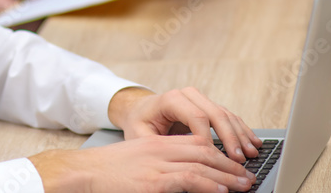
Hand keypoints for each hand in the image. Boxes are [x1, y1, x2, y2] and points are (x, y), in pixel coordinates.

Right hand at [29, 136, 255, 192]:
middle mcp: (160, 149)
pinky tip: (221, 190)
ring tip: (244, 185)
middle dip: (230, 165)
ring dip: (227, 176)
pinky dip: (208, 184)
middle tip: (248, 177)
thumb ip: (160, 166)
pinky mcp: (153, 181)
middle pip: (205, 152)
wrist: (83, 172)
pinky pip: (188, 179)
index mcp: (157, 143)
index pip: (197, 143)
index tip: (236, 166)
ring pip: (202, 165)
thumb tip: (184, 177)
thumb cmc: (107, 172)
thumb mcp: (137, 161)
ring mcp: (157, 164)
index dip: (220, 154)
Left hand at [108, 87, 260, 163]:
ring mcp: (200, 99)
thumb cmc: (139, 124)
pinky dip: (242, 130)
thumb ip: (159, 146)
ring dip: (240, 135)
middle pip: (215, 114)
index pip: (196, 117)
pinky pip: (229, 117)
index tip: (216, 159)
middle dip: (230, 138)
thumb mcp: (141, 135)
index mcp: (170, 99)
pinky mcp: (208, 107)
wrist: (140, 110)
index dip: (208, 140)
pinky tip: (253, 142)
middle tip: (240, 159)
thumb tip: (177, 161)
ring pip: (225, 115)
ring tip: (252, 153)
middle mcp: (188, 95)